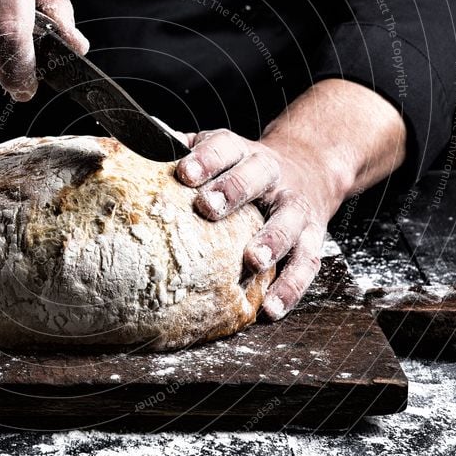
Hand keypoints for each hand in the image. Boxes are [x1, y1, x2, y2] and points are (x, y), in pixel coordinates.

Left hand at [175, 128, 343, 320]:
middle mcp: (273, 176)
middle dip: (233, 190)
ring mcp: (296, 207)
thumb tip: (142, 146)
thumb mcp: (221, 151)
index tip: (184, 173)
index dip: (205, 158)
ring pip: (288, 221)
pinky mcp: (313, 237)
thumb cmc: (246, 167)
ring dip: (272, 241)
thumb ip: (185, 152)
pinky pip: (306, 263)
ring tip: (253, 261)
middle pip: (256, 177)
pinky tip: (270, 308)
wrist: (310, 166)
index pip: (225, 147)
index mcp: (243, 153)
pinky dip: (290, 288)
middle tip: (209, 208)